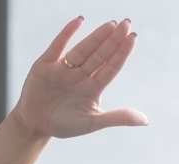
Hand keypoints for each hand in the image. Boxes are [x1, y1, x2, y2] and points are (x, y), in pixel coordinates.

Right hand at [12, 17, 146, 139]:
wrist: (33, 126)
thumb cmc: (64, 124)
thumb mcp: (92, 123)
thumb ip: (117, 118)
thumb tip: (145, 121)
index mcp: (93, 86)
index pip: (111, 67)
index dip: (122, 52)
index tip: (133, 37)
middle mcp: (81, 74)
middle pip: (100, 55)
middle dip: (113, 40)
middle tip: (126, 23)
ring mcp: (64, 68)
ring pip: (83, 50)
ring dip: (96, 37)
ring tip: (111, 25)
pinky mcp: (46, 64)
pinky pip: (58, 46)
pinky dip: (67, 33)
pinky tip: (79, 21)